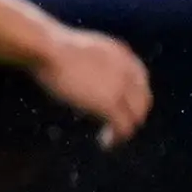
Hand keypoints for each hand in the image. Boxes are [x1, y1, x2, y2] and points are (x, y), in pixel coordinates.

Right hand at [32, 24, 151, 146]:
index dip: (133, 98)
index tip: (121, 109)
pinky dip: (115, 138)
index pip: (140, 81)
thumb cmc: (50, 47)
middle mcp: (127, 71)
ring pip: (135, 118)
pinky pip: (122, 127)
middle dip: (132, 117)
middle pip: (142, 101)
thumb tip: (80, 73)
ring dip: (123, 131)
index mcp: (121, 55)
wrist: (49, 50)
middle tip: (116, 129)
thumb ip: (92, 62)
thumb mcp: (81, 49)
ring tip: (110, 140)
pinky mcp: (109, 104)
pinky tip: (104, 143)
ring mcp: (120, 88)